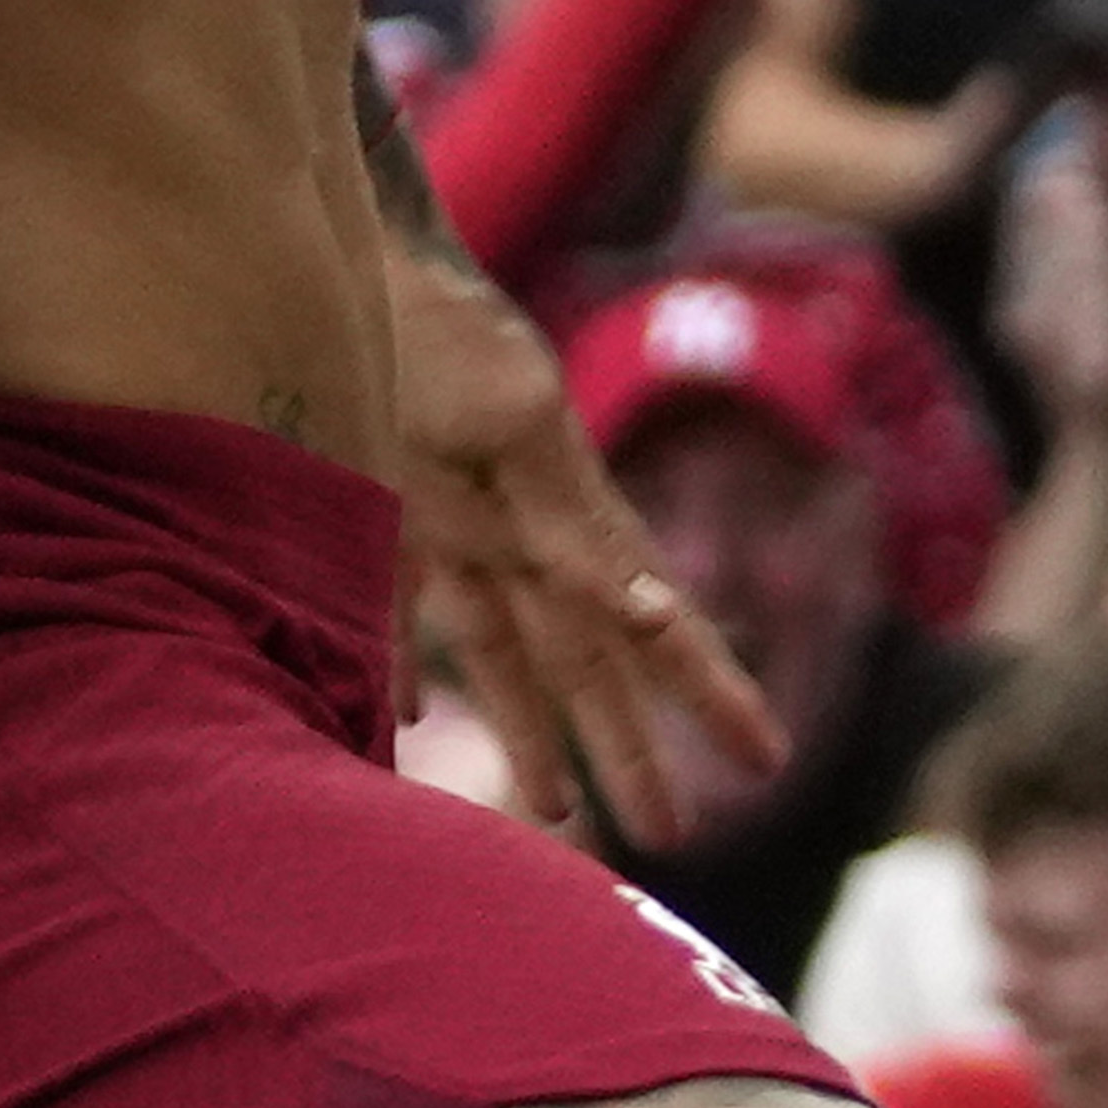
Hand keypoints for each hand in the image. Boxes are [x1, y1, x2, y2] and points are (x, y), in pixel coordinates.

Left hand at [375, 249, 760, 841]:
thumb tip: (651, 614)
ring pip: (507, 658)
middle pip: (588, 665)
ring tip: (557, 817)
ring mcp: (455, 533)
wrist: (339, 270)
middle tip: (675, 836)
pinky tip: (408, 728)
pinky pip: (400, 619)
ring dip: (532, 734)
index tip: (768, 758)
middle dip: (632, 749)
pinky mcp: (379, 525)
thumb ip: (574, 524)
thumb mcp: (518, 420)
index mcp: (576, 518)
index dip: (712, 691)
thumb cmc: (441, 337)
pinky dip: (403, 675)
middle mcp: (526, 538)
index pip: (661, 626)